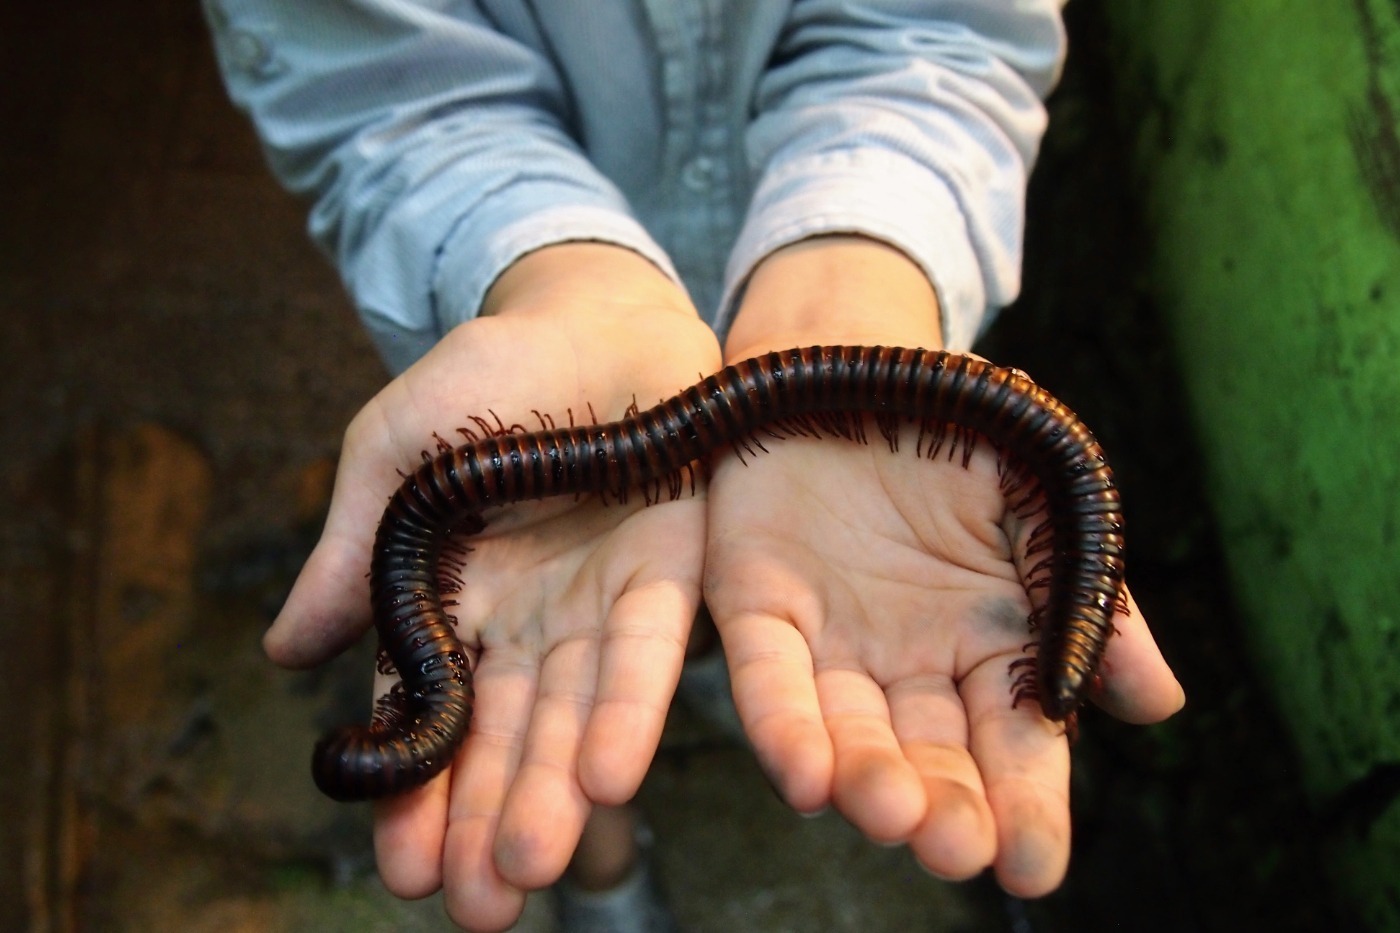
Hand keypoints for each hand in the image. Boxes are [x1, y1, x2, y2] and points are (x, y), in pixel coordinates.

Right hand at [266, 245, 720, 930]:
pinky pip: (648, 649)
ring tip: (536, 867)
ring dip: (555, 791)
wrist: (590, 312)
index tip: (404, 870)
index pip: (431, 717)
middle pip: (508, 739)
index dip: (418, 793)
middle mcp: (531, 622)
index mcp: (456, 602)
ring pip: (576, 715)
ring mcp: (601, 602)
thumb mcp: (392, 452)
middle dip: (490, 822)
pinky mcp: (672, 572)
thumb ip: (348, 550)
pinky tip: (608, 776)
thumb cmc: (483, 376)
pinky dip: (626, 708)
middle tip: (479, 908)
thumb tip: (283, 654)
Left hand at [704, 237, 1183, 896]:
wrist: (866, 357)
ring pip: (847, 732)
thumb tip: (1155, 704)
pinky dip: (784, 723)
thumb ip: (1090, 599)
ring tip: (887, 813)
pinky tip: (804, 772)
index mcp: (991, 648)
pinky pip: (768, 675)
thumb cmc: (969, 434)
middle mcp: (910, 664)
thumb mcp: (1050, 501)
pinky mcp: (759, 608)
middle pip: (929, 756)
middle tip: (953, 848)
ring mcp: (833, 642)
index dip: (1027, 806)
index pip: (1016, 746)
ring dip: (864, 777)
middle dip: (942, 805)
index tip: (1035, 866)